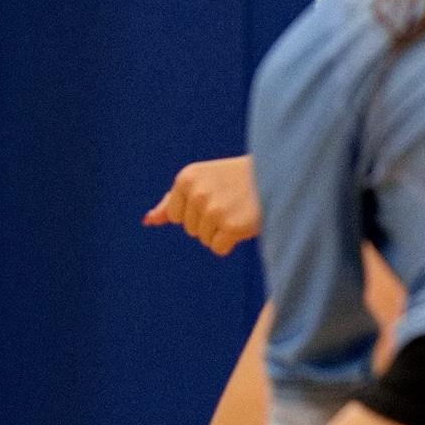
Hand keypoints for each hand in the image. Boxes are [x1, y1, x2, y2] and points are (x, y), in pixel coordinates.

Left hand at [144, 155, 259, 253]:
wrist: (276, 175)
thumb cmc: (236, 180)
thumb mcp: (202, 181)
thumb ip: (173, 200)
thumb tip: (148, 220)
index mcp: (186, 178)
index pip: (174, 215)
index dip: (194, 213)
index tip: (213, 198)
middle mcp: (196, 193)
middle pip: (189, 229)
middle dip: (208, 222)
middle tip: (229, 203)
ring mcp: (213, 210)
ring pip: (204, 240)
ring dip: (221, 232)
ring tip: (236, 210)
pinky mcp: (230, 226)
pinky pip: (218, 249)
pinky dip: (230, 242)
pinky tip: (242, 224)